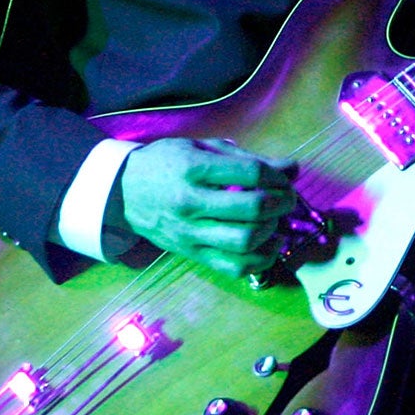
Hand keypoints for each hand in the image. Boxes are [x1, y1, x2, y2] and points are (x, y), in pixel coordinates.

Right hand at [116, 138, 296, 278]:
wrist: (122, 192)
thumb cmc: (165, 163)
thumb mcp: (201, 148)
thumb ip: (246, 158)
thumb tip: (292, 168)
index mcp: (194, 168)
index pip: (250, 172)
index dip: (277, 175)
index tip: (283, 177)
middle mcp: (191, 203)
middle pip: (252, 208)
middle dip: (281, 202)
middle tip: (286, 199)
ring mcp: (190, 232)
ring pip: (245, 240)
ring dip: (271, 230)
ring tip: (275, 221)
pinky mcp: (191, 254)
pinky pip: (233, 266)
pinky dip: (260, 260)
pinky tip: (269, 245)